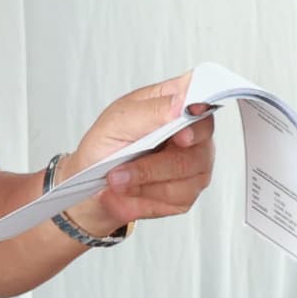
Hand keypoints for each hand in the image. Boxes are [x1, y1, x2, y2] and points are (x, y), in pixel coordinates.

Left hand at [67, 77, 216, 228]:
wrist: (92, 188)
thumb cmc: (105, 147)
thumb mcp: (117, 120)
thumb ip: (152, 110)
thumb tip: (181, 104)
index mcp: (175, 103)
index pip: (203, 98)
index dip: (199, 112)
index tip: (181, 132)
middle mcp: (192, 132)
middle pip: (198, 144)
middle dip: (153, 163)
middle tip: (120, 170)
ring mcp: (195, 164)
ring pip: (183, 175)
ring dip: (141, 182)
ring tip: (117, 180)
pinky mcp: (187, 193)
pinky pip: (174, 199)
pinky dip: (143, 198)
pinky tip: (128, 191)